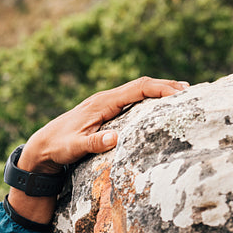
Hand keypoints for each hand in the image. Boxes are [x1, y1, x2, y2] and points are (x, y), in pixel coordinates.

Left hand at [18, 76, 189, 173]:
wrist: (41, 146)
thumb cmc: (58, 147)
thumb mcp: (75, 147)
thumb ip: (94, 143)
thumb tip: (115, 138)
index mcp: (102, 103)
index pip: (137, 88)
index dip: (160, 89)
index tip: (180, 94)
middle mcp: (105, 99)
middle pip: (141, 85)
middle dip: (165, 85)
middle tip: (190, 90)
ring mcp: (104, 103)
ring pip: (137, 90)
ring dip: (158, 90)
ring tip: (182, 94)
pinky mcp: (104, 110)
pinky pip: (131, 98)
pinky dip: (148, 98)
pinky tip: (159, 105)